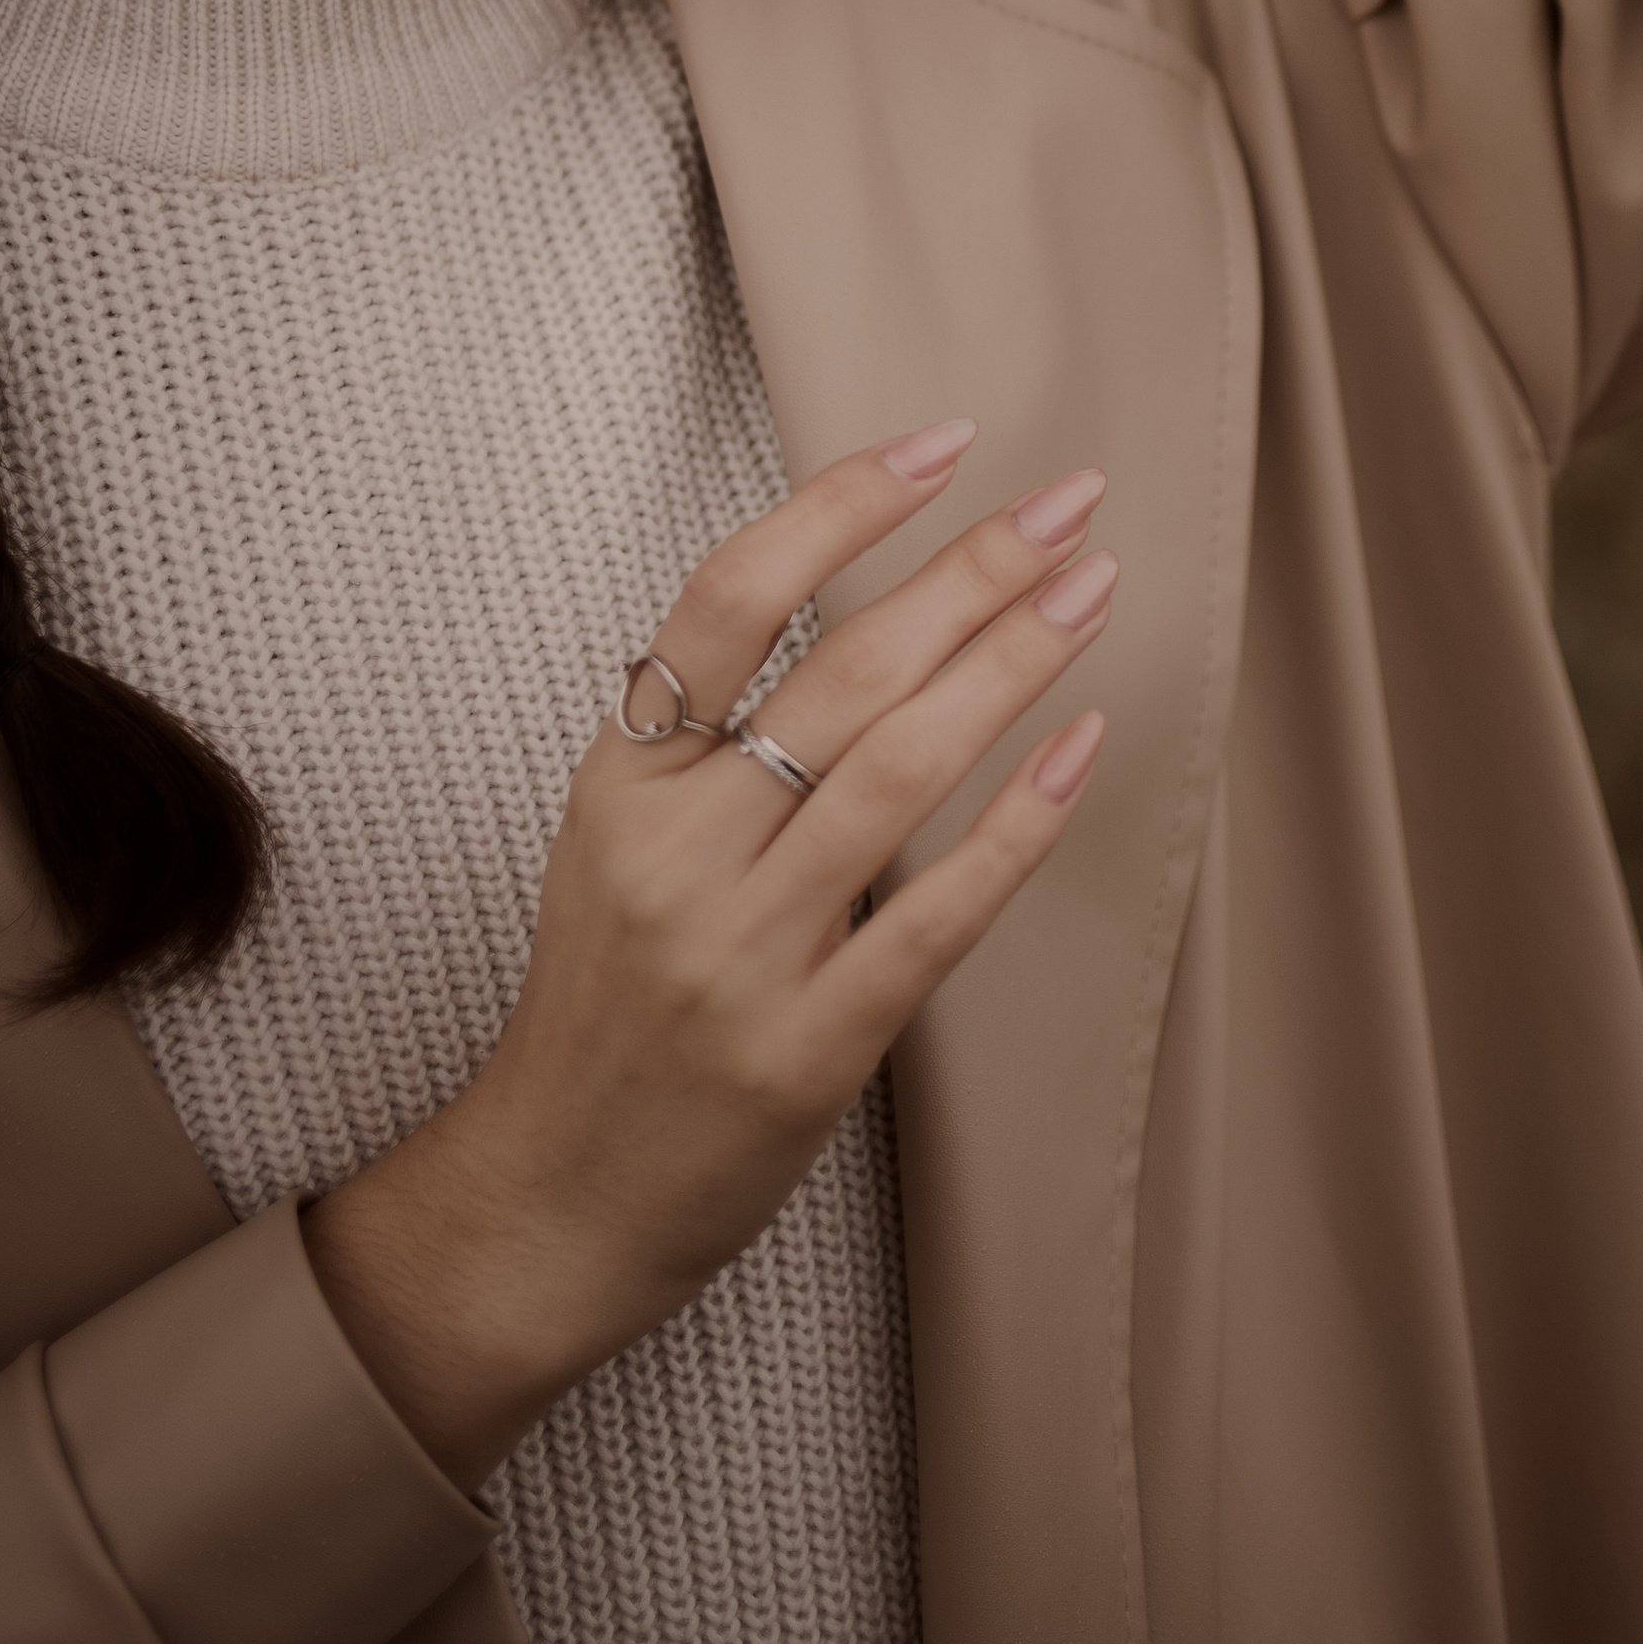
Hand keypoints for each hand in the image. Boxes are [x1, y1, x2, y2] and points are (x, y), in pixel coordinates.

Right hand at [304, 423, 1111, 1484]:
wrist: (549, 1201)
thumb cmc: (606, 1004)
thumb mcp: (616, 842)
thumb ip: (707, 739)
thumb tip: (856, 608)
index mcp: (624, 783)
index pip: (728, 599)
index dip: (838, 507)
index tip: (942, 442)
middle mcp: (678, 854)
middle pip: (845, 673)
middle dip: (973, 572)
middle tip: (1072, 503)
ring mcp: (743, 954)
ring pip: (902, 772)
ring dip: (1014, 665)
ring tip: (1093, 591)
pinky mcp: (809, 1051)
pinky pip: (936, 915)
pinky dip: (1019, 823)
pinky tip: (1082, 748)